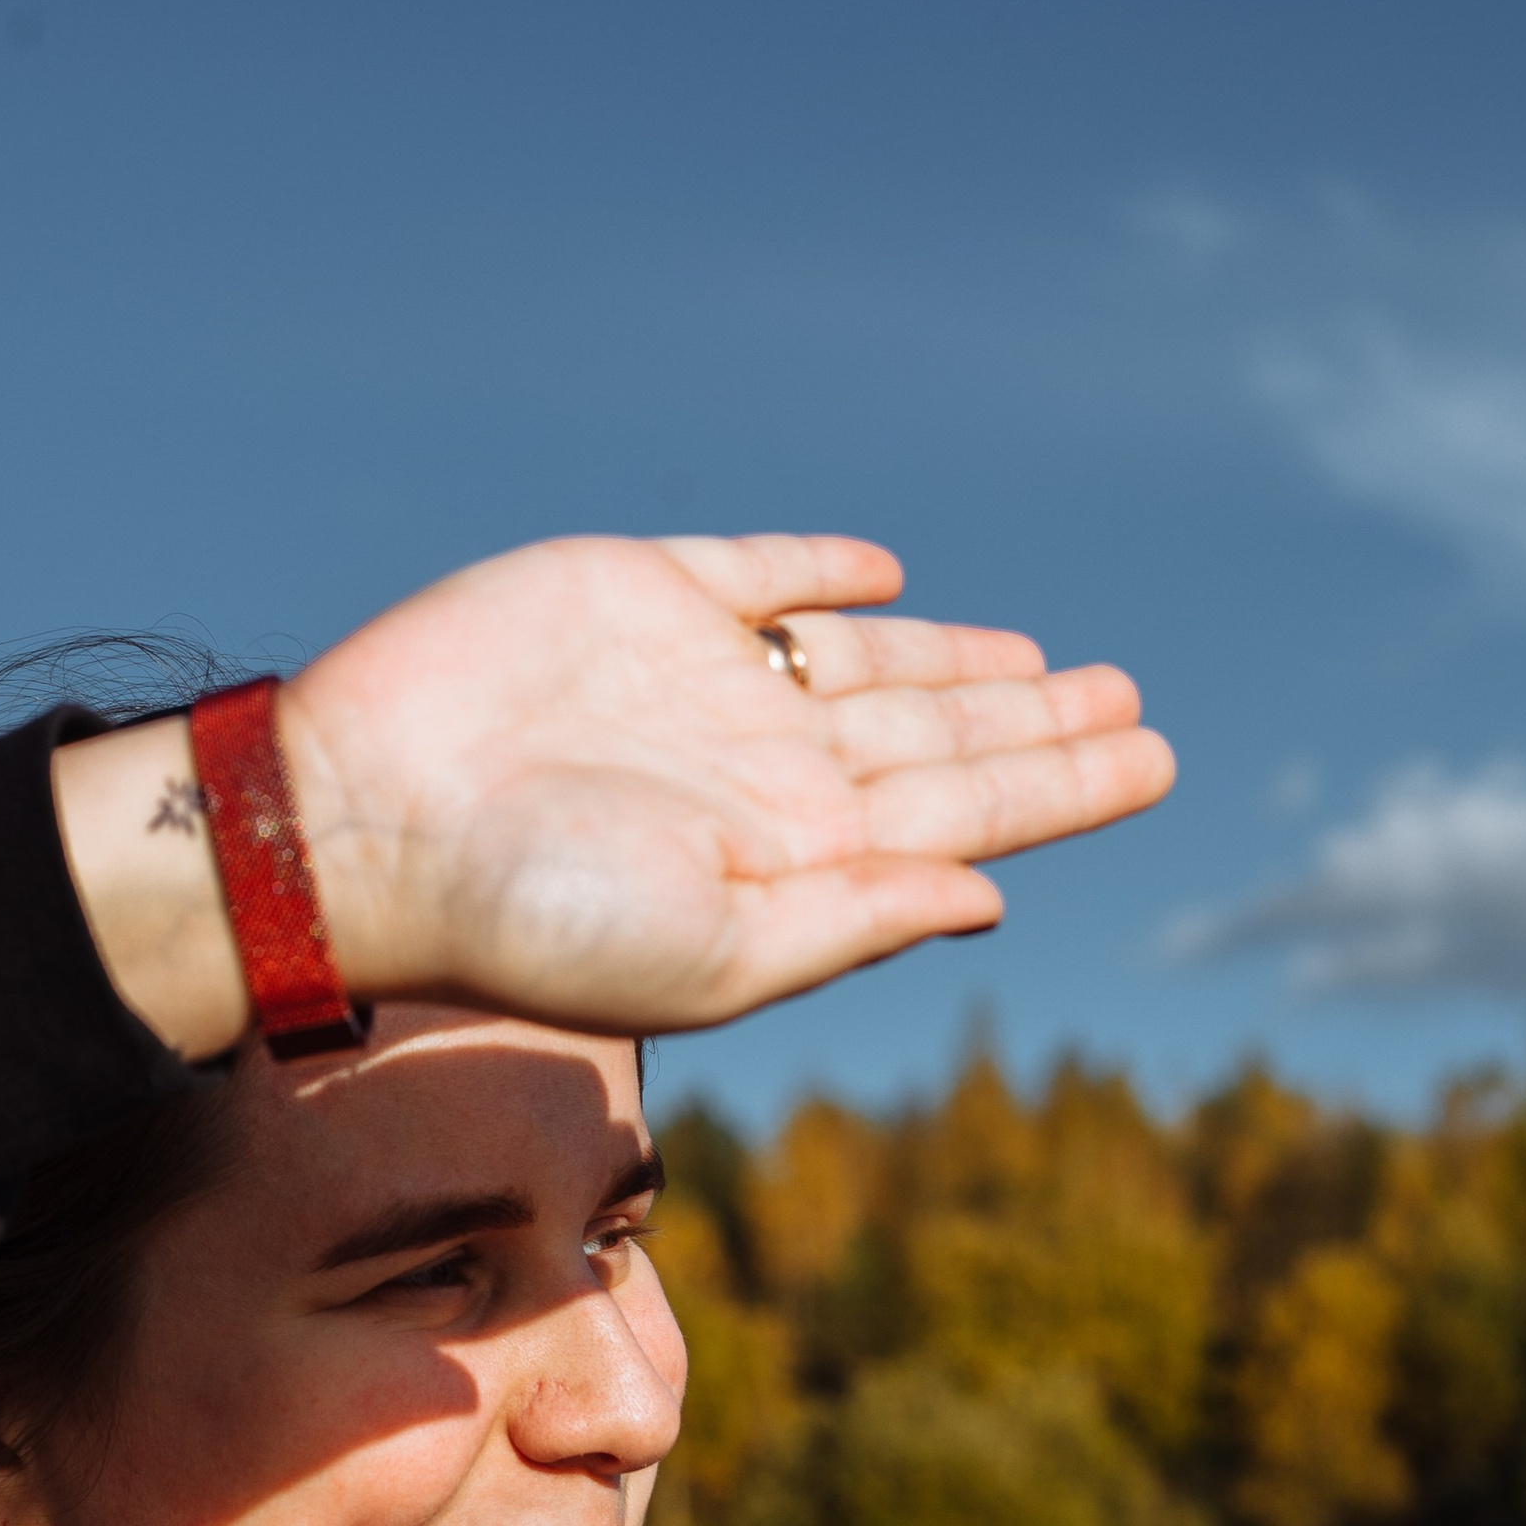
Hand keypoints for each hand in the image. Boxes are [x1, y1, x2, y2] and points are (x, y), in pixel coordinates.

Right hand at [52, 533, 1172, 1055]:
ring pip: (871, 660)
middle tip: (1135, 704)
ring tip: (1050, 667)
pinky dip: (820, 574)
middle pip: (938, 735)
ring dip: (956, 659)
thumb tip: (992, 895)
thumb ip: (853, 917)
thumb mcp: (714, 951)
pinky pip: (753, 576)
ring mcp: (703, 680)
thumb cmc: (529, 919)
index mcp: (797, 851)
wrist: (371, 823)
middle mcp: (764, 766)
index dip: (1063, 783)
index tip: (1154, 758)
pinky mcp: (634, 596)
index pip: (965, 810)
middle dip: (1037, 725)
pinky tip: (885, 578)